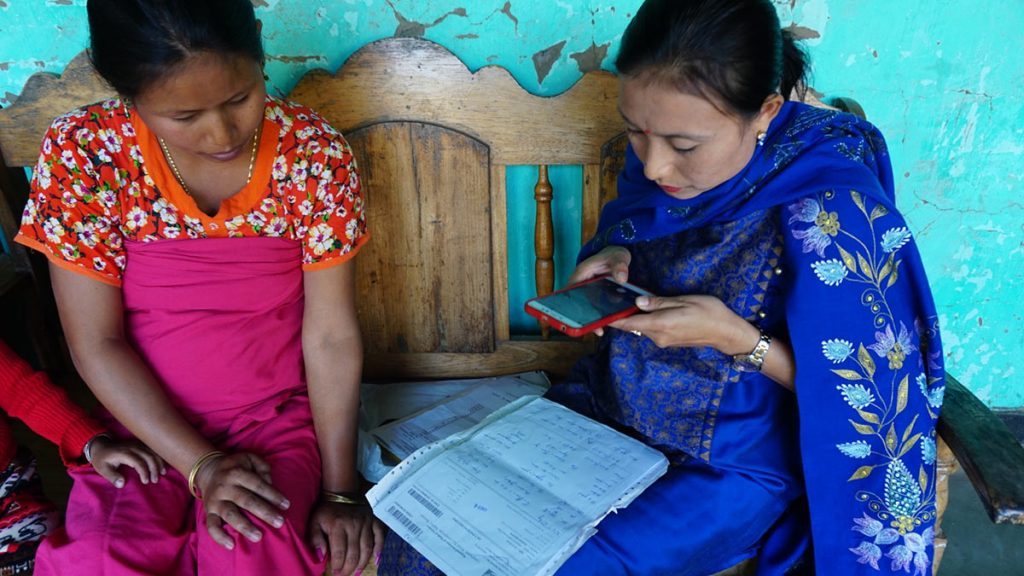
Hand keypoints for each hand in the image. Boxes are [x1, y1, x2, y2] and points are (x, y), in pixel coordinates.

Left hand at [88, 435, 164, 487]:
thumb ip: (112, 477)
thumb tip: (122, 484)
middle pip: (149, 456)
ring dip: (159, 462)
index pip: (139, 462)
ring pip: (153, 451)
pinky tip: (161, 465)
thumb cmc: (102, 459)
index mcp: (124, 453)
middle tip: (155, 480)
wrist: (101, 446)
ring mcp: (138, 444)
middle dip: (154, 469)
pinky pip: (153, 449)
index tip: (146, 482)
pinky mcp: (141, 444)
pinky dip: (159, 457)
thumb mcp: (102, 469)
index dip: (144, 472)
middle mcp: (133, 447)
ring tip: (162, 473)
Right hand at [195, 452, 290, 549]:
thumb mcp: (250, 459)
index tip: (286, 505)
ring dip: (244, 526)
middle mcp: (225, 487)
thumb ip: (263, 468)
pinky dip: (219, 537)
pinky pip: (211, 526)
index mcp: (237, 473)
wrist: (209, 470)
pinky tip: (231, 545)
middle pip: (246, 500)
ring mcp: (215, 501)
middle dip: (264, 512)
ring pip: (230, 515)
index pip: (257, 485)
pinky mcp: (209, 512)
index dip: (272, 495)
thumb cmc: (236, 466)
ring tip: (258, 537)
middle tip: (279, 522)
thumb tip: (271, 485)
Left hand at [307, 501, 384, 575]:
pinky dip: (379, 549)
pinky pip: (379, 536)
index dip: (337, 565)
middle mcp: (353, 526)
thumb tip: (321, 556)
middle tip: (344, 575)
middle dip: (349, 568)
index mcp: (337, 526)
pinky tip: (376, 560)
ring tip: (357, 572)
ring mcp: (365, 523)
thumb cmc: (326, 509)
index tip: (335, 573)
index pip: (339, 552)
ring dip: (362, 563)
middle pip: (353, 553)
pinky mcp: (373, 521)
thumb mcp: (314, 521)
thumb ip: (315, 539)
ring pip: (366, 548)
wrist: (342, 491)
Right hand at [569, 246, 631, 335]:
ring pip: (585, 307)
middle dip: (582, 317)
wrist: (617, 256)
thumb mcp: (618, 257)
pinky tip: (608, 323)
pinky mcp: (595, 296)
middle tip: (594, 329)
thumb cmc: (614, 255)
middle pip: (576, 303)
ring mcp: (588, 291)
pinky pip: (594, 307)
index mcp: (581, 274)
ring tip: (600, 330)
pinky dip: (599, 315)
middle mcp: (581, 284)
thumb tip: (621, 278)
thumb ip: (619, 266)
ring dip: (592, 318)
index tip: (578, 317)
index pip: (570, 291)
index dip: (571, 305)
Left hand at [610, 294, 758, 352]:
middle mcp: (658, 336)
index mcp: (661, 324)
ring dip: (635, 318)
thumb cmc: (709, 312)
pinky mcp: (668, 342)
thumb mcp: (684, 301)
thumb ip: (659, 302)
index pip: (629, 323)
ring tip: (627, 302)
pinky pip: (651, 330)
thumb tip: (637, 302)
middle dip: (622, 315)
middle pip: (633, 326)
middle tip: (612, 299)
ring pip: (642, 328)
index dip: (612, 319)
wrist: (727, 332)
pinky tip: (647, 311)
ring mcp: (663, 341)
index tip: (597, 314)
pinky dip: (646, 322)